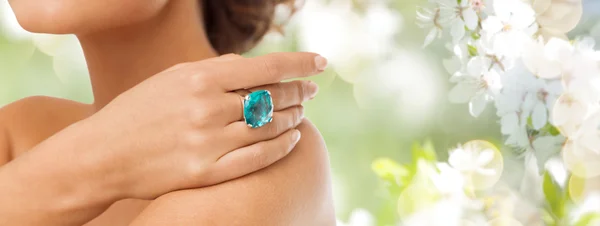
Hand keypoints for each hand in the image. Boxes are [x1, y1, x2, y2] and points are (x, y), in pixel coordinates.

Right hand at [83, 52, 326, 199]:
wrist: (102, 155)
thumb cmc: (139, 111)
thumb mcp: (172, 78)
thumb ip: (213, 70)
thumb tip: (253, 67)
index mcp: (199, 78)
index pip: (266, 67)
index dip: (300, 64)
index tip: (320, 63)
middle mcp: (207, 109)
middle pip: (273, 98)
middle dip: (299, 92)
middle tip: (311, 92)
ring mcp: (208, 143)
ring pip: (269, 128)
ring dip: (293, 119)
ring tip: (301, 114)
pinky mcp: (206, 172)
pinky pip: (258, 158)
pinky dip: (281, 147)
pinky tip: (292, 139)